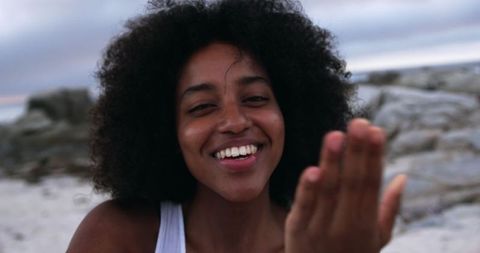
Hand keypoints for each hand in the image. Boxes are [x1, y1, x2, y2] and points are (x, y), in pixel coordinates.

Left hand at [285, 118, 406, 252]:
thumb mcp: (376, 238)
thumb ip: (389, 208)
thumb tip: (404, 177)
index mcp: (367, 224)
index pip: (371, 184)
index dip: (374, 157)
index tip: (376, 130)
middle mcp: (347, 225)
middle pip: (353, 183)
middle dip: (356, 152)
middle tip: (359, 122)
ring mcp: (321, 228)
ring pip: (329, 191)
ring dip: (332, 163)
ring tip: (336, 135)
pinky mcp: (297, 230)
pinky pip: (303, 207)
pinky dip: (308, 190)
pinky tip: (313, 170)